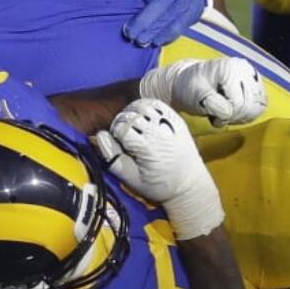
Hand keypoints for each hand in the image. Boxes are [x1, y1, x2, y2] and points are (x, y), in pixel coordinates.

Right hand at [94, 99, 223, 238]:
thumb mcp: (132, 180)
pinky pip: (156, 103)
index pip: (120, 127)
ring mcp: (169, 123)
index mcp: (148, 147)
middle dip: (122, 124)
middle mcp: (159, 131)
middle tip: (126, 139)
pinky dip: (145, 107)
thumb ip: (113, 158)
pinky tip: (143, 119)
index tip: (120, 145)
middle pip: (129, 115)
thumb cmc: (159, 185)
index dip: (115, 134)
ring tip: (134, 128)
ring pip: (141, 106)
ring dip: (132, 113)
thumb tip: (101, 135)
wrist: (188, 184)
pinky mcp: (176, 119)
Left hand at [123, 0, 206, 46]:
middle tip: (130, 35)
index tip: (128, 10)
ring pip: (170, 21)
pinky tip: (156, 42)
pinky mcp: (194, 13)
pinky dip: (167, 36)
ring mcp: (189, 1)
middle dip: (143, 23)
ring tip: (140, 42)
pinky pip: (180, 27)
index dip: (138, 4)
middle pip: (160, 9)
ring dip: (154, 33)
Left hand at [139, 58, 266, 126]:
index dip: (225, 115)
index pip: (239, 103)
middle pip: (251, 105)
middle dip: (233, 116)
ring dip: (241, 116)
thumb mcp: (194, 95)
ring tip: (223, 112)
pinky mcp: (256, 84)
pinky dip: (247, 113)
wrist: (188, 81)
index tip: (210, 114)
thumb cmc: (189, 87)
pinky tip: (231, 111)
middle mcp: (245, 69)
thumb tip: (228, 112)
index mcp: (230, 68)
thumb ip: (212, 104)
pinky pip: (261, 106)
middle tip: (216, 115)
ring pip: (259, 107)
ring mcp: (252, 76)